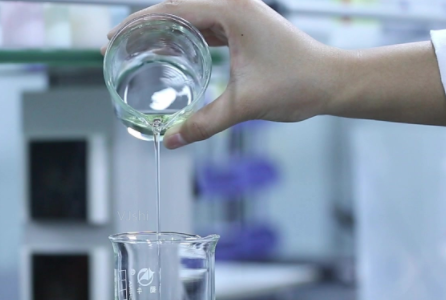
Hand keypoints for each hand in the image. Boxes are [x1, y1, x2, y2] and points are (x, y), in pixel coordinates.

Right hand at [105, 0, 345, 148]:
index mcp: (232, 9)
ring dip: (164, 30)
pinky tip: (170, 53)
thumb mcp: (244, 105)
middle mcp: (235, 4)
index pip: (173, 9)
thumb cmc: (297, 84)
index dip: (138, 22)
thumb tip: (171, 140)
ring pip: (191, 16)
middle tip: (118, 44)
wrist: (332, 81)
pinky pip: (206, 27)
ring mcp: (241, 14)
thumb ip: (204, 122)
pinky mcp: (246, 27)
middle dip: (145, 25)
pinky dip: (185, 38)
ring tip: (137, 48)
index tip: (114, 37)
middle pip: (177, 8)